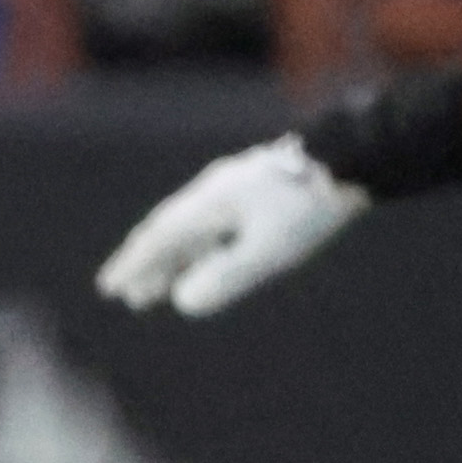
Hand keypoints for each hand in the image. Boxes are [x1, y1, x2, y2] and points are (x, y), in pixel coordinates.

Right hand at [94, 137, 368, 317]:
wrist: (350, 160)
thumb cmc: (306, 208)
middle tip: (129, 296)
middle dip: (148, 267)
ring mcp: (233, 190)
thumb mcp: (267, 251)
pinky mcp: (255, 192)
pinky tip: (203, 260)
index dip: (133, 266)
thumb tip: (184, 302)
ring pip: (192, 230)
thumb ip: (224, 277)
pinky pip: (212, 224)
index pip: (158, 239)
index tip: (111, 289)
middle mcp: (212, 194)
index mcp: (208, 205)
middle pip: (169, 233)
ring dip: (173, 260)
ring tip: (160, 289)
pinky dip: (198, 248)